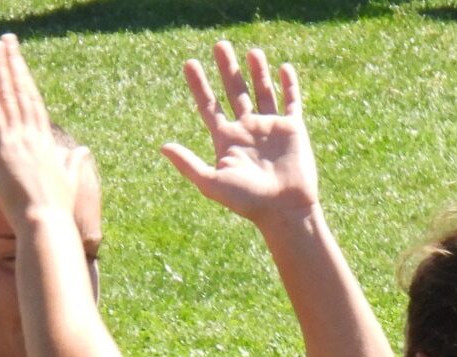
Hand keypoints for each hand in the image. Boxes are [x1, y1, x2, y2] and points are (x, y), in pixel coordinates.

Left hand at [0, 34, 85, 228]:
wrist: (47, 222)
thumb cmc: (56, 209)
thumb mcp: (69, 181)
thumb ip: (74, 163)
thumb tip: (84, 150)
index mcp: (46, 143)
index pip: (34, 105)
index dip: (26, 81)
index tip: (19, 62)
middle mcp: (34, 136)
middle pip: (22, 92)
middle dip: (14, 65)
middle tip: (6, 41)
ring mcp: (20, 140)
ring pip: (9, 96)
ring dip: (0, 69)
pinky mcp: (5, 148)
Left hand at [161, 41, 318, 228]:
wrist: (284, 210)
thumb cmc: (248, 201)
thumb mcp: (212, 183)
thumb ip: (188, 164)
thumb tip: (163, 147)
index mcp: (226, 139)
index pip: (209, 105)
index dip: (198, 85)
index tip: (189, 64)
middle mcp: (247, 130)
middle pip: (234, 91)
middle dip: (226, 68)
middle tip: (219, 45)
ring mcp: (271, 128)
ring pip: (263, 92)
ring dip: (257, 72)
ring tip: (251, 51)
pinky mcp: (293, 130)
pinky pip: (291, 102)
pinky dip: (289, 85)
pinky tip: (283, 68)